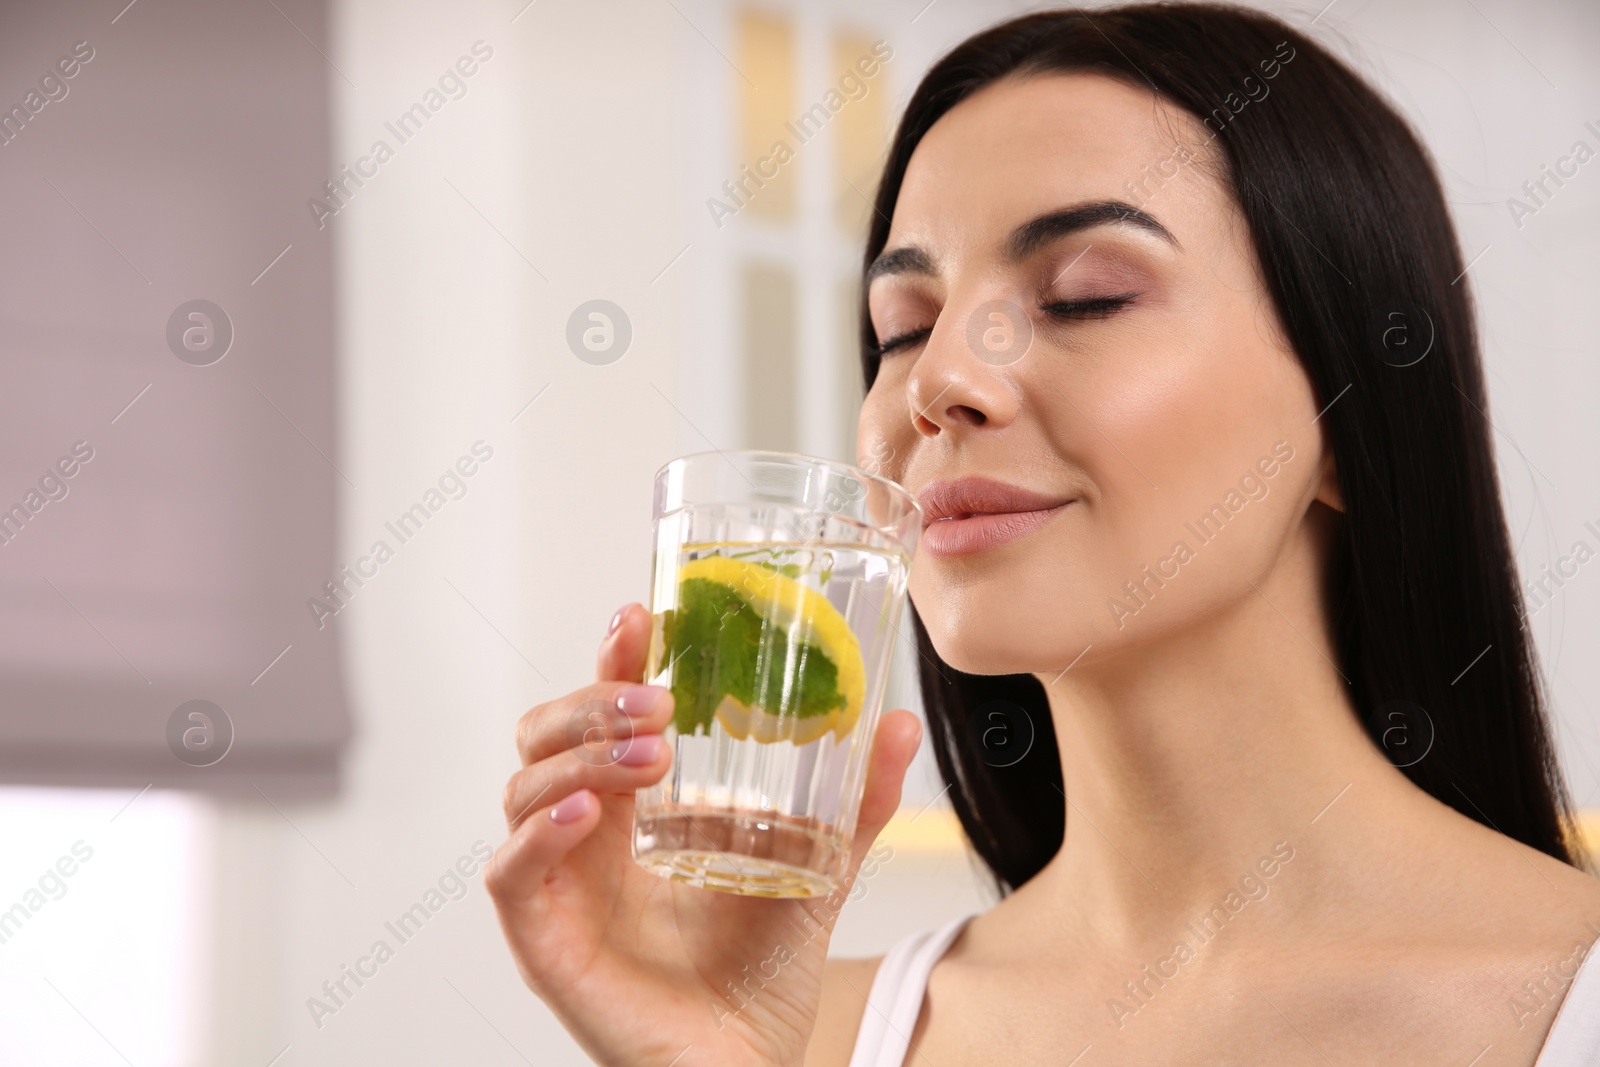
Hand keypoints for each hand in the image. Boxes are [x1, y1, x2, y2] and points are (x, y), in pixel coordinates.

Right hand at [486, 602, 922, 1066]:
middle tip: (657, 701)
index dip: (610, 661)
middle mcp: (585, 839)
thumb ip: (852, 801)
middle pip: (544, 737)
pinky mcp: (543, 942)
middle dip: (592, 704)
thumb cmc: (761, 971)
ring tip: (648, 756)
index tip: (641, 617)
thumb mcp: (815, 867)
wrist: (750, 1064)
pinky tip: (588, 815)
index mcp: (633, 811)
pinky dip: (538, 835)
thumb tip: (895, 722)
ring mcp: (559, 887)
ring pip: (523, 790)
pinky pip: (509, 874)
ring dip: (579, 757)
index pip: (602, 714)